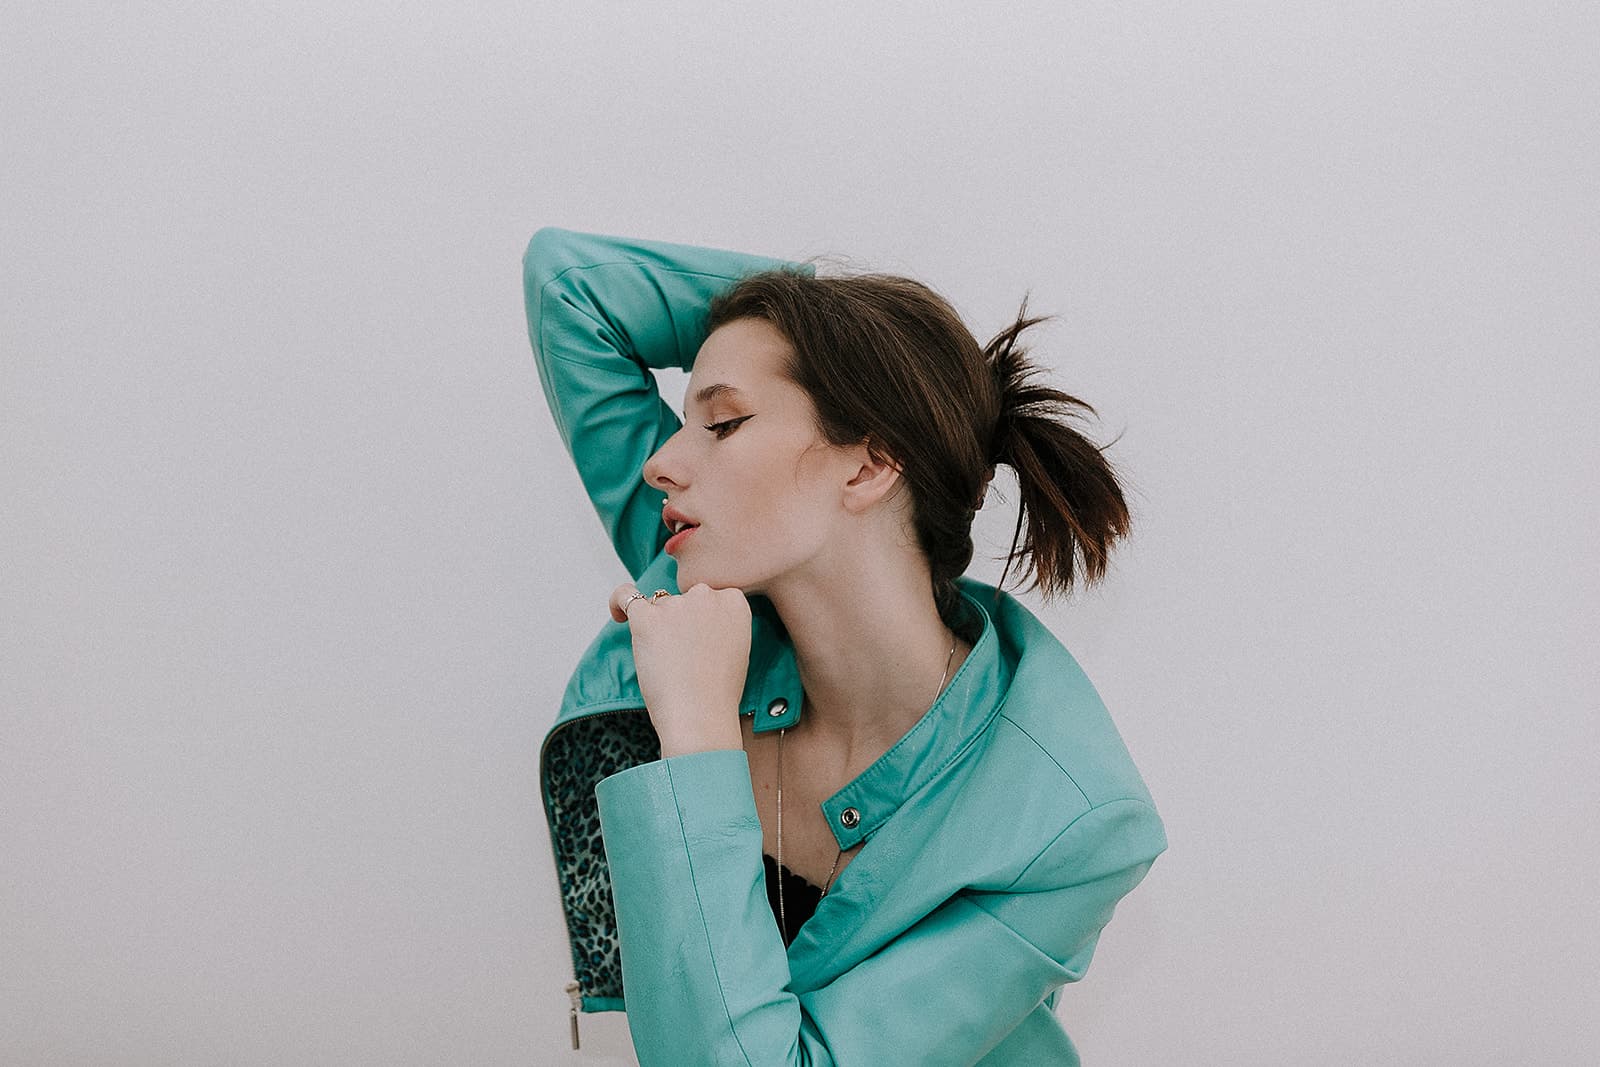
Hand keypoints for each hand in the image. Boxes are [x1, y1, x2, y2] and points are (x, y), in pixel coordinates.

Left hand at [609, 582, 751, 757]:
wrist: (700, 717)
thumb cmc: (718, 693)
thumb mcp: (737, 649)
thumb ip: (720, 625)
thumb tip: (694, 621)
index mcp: (734, 602)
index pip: (712, 596)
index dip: (703, 619)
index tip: (701, 640)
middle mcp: (706, 596)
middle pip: (685, 598)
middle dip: (682, 621)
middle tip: (683, 657)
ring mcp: (676, 604)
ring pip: (659, 606)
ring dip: (657, 626)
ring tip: (663, 662)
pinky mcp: (647, 618)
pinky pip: (626, 596)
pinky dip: (618, 603)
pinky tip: (619, 616)